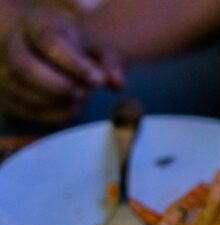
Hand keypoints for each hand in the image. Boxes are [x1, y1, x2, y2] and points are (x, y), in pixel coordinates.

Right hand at [0, 6, 121, 123]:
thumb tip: (117, 84)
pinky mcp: (6, 92)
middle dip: (60, 86)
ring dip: (55, 102)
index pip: (50, 42)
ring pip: (21, 90)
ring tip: (80, 98)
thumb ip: (109, 61)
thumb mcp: (91, 45)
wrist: (40, 46)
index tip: (98, 80)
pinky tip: (70, 108)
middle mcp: (12, 44)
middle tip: (85, 94)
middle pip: (25, 67)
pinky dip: (50, 113)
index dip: (75, 65)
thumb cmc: (70, 46)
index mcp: (36, 24)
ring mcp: (4, 69)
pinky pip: (23, 109)